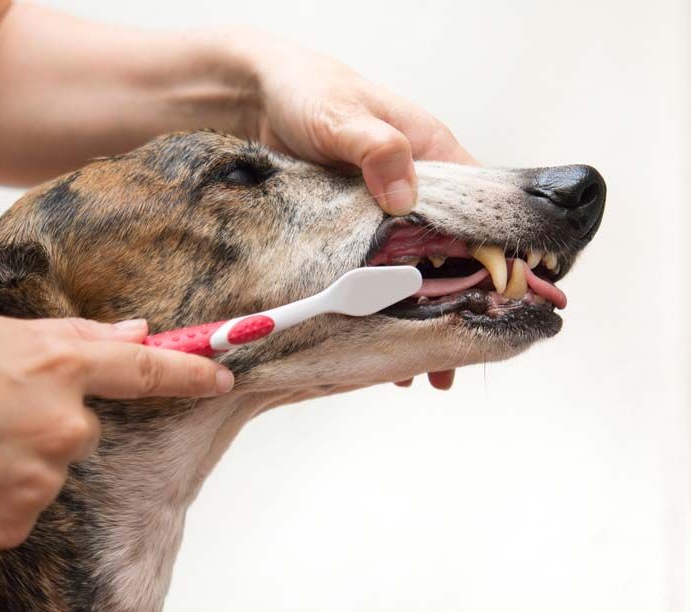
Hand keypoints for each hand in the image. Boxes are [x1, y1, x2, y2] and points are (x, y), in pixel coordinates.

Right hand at [0, 317, 232, 548]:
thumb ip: (76, 336)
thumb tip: (135, 332)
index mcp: (59, 364)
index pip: (146, 368)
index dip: (189, 370)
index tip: (220, 375)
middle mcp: (62, 424)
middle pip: (84, 428)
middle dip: (47, 420)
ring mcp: (41, 479)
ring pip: (51, 469)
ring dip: (19, 459)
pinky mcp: (15, 524)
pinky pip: (24, 508)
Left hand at [236, 33, 472, 388]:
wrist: (257, 97)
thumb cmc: (308, 92)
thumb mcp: (341, 117)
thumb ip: (375, 149)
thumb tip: (404, 192)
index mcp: (429, 151)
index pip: (483, 205)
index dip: (499, 251)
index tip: (505, 293)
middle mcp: (415, 182)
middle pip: (456, 248)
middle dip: (465, 299)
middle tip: (464, 351)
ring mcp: (386, 207)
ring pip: (420, 266)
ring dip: (427, 311)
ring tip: (431, 367)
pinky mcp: (356, 225)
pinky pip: (382, 269)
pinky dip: (388, 303)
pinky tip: (387, 337)